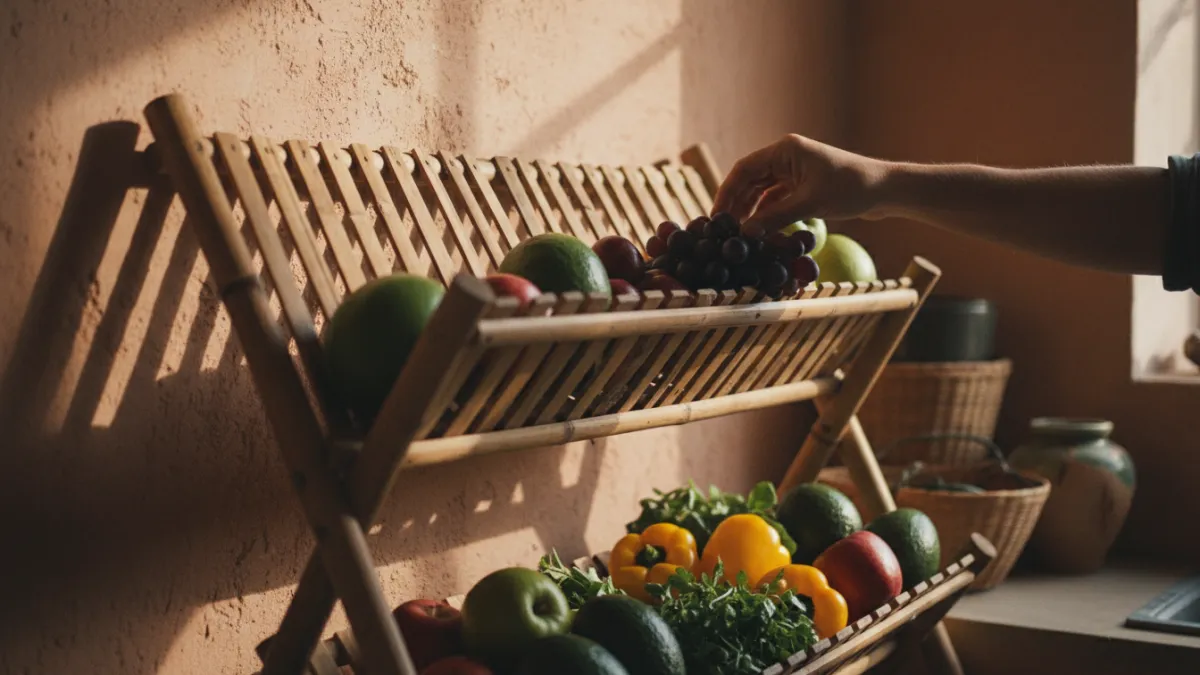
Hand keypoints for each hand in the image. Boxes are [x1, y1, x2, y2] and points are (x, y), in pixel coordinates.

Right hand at [712, 134, 889, 232]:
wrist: (886, 190)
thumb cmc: (851, 188)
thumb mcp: (810, 204)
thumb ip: (774, 218)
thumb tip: (745, 235)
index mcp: (785, 150)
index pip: (744, 169)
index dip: (726, 192)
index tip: (716, 216)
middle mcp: (787, 157)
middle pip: (750, 181)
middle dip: (736, 205)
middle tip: (724, 230)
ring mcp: (795, 171)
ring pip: (762, 192)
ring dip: (751, 212)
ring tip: (740, 235)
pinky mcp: (804, 186)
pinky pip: (777, 200)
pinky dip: (768, 215)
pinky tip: (761, 233)